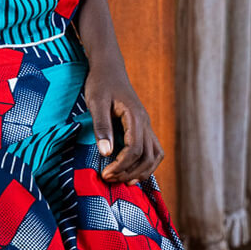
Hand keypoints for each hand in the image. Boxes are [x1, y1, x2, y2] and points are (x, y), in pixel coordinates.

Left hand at [82, 65, 163, 183]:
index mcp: (135, 116)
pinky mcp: (143, 127)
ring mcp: (146, 125)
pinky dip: (147, 164)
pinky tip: (132, 172)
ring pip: (154, 155)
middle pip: (147, 156)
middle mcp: (145, 122)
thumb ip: (102, 126)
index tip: (105, 173)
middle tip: (110, 179)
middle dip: (130, 172)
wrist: (109, 68)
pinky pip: (153, 150)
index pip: (134, 149)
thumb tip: (107, 153)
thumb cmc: (100, 83)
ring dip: (141, 171)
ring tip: (124, 181)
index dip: (121, 165)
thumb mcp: (96, 102)